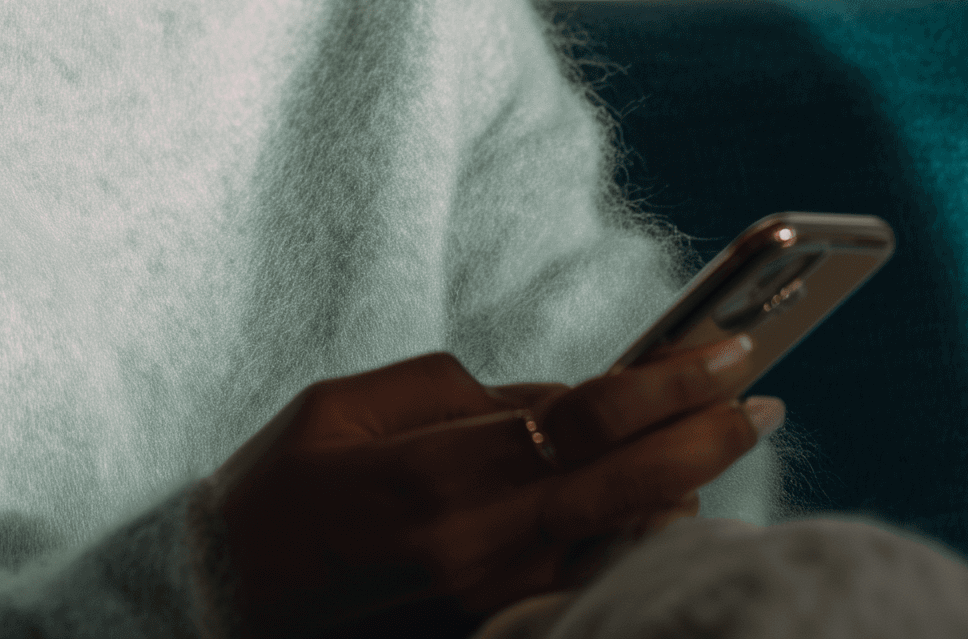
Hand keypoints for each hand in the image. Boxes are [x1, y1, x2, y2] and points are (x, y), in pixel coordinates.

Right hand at [205, 340, 776, 637]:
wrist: (209, 617)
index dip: (670, 385)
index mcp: (439, 478)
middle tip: (757, 403)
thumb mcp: (340, 413)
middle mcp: (479, 555)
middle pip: (632, 493)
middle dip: (706, 441)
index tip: (729, 354)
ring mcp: (489, 614)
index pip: (590, 422)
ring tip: (701, 459)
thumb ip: (452, 394)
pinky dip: (622, 555)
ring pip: (623, 556)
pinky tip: (642, 523)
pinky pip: (580, 596)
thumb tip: (550, 398)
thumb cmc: (268, 502)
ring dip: (674, 504)